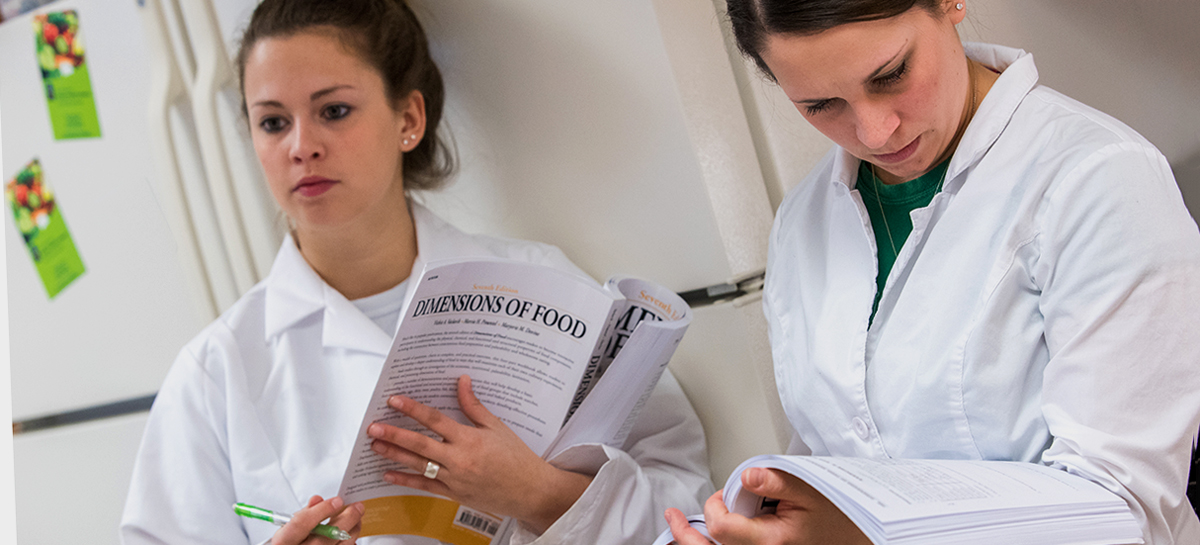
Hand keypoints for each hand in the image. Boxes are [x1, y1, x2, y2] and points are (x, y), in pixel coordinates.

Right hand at [271, 495, 362, 544]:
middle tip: (357, 506)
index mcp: (283, 541)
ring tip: (357, 517)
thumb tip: (318, 500)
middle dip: (347, 518)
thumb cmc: (288, 542)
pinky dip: (350, 541)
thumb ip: (304, 512)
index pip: (302, 524)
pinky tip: (352, 531)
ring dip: (353, 529)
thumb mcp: (287, 527)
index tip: (338, 500)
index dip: (322, 510)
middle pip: (327, 536)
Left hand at [367, 375, 592, 532]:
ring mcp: (454, 479)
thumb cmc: (517, 458)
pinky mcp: (453, 494)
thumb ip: (474, 406)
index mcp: (469, 439)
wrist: (529, 491)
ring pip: (418, 465)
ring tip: (375, 445)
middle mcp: (459, 459)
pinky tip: (389, 474)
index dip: (413, 409)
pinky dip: (406, 480)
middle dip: (394, 434)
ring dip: (394, 455)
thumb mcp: (497, 427)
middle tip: (374, 426)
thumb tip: (462, 382)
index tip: (395, 400)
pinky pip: (425, 487)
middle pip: (419, 444)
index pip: (435, 420)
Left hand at [666, 468, 869, 544]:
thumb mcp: (809, 490)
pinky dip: (714, 544)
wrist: (855, 535)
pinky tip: (701, 539)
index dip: (716, 506)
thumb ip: (775, 481)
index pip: (724, 528)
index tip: (723, 495)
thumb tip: (748, 476)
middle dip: (687, 535)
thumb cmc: (837, 517)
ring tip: (677, 529)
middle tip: (674, 520)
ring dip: (695, 544)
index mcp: (773, 541)